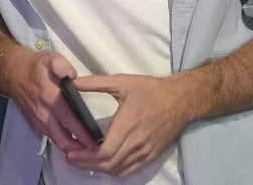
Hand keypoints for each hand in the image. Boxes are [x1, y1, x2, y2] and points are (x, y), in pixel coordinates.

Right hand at [0, 48, 100, 154]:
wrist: (12, 73)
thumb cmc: (34, 66)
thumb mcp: (49, 58)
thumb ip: (61, 65)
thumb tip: (73, 75)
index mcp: (50, 97)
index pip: (69, 119)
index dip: (82, 132)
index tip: (96, 141)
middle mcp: (44, 113)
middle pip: (63, 138)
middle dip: (79, 148)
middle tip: (97, 151)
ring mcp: (39, 120)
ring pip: (57, 140)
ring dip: (72, 148)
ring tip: (89, 150)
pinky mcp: (36, 123)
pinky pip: (51, 137)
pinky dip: (63, 142)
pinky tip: (75, 143)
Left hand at [65, 74, 191, 176]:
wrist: (181, 99)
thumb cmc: (151, 89)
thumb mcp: (122, 81)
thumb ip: (95, 83)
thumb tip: (72, 82)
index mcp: (128, 123)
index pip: (105, 151)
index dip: (85, 156)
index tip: (70, 152)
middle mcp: (137, 141)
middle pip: (108, 163)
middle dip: (86, 164)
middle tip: (70, 157)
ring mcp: (145, 151)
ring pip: (117, 169)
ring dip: (98, 168)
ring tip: (82, 161)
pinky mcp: (151, 155)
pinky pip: (129, 170)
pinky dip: (114, 170)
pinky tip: (103, 164)